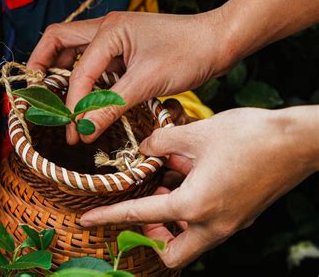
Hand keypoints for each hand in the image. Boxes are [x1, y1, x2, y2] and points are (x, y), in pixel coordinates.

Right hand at [27, 11, 230, 143]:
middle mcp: (106, 29)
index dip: (72, 104)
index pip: (79, 72)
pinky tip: (84, 97)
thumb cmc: (188, 53)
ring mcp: (115, 37)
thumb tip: (85, 131)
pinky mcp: (125, 49)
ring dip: (61, 71)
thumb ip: (111, 107)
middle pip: (58, 41)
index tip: (73, 132)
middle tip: (34, 93)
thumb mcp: (146, 83)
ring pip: (73, 50)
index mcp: (109, 31)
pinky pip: (93, 60)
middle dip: (41, 66)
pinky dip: (83, 77)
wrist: (219, 42)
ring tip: (54, 98)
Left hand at [80, 106, 318, 267]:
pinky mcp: (241, 217)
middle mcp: (213, 225)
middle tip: (145, 207)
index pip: (140, 215)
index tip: (88, 220)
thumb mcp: (196, 133)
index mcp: (195, 205)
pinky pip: (207, 225)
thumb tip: (144, 150)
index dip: (109, 217)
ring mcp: (230, 224)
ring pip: (190, 241)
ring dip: (172, 220)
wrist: (300, 140)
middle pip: (172, 253)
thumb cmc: (250, 136)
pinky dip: (191, 209)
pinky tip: (191, 176)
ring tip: (168, 182)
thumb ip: (161, 143)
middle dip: (151, 236)